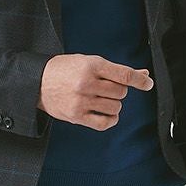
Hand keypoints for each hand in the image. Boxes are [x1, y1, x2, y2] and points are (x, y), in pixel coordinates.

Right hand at [38, 54, 152, 129]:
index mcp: (91, 66)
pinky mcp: (77, 116)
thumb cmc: (65, 70)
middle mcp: (86, 83)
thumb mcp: (89, 62)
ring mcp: (81, 101)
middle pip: (121, 93)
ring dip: (113, 105)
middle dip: (118, 91)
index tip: (148, 83)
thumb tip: (143, 74)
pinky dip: (110, 120)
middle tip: (106, 88)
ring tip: (101, 99)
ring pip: (115, 108)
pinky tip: (106, 114)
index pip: (124, 75)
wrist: (37, 81)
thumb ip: (116, 70)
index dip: (140, 80)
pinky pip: (104, 123)